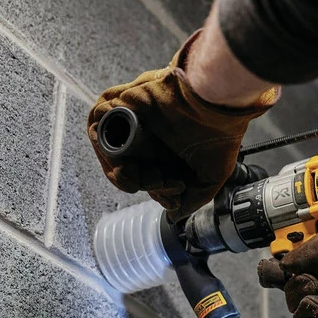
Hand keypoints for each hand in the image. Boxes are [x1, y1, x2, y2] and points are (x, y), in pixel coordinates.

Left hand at [86, 30, 278, 219]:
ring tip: (150, 176)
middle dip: (136, 184)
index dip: (153, 190)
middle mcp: (144, 134)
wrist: (217, 103)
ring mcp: (131, 117)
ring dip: (121, 172)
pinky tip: (130, 161)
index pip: (141, 175)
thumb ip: (192, 200)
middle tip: (162, 183)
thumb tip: (174, 216)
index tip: (173, 196)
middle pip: (120, 166)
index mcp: (162, 149)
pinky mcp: (121, 101)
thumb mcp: (211, 178)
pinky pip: (98, 124)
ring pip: (107, 150)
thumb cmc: (220, 135)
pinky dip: (107, 146)